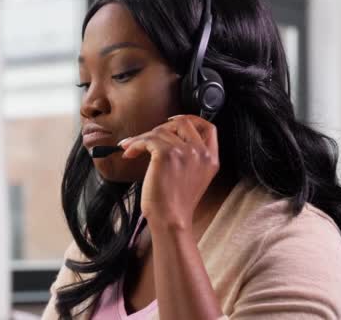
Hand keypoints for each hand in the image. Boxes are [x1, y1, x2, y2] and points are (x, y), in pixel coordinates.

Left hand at [119, 114, 219, 230]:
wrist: (171, 220)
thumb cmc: (175, 204)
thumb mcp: (194, 177)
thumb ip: (190, 157)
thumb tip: (167, 137)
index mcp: (210, 159)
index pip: (208, 127)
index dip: (191, 119)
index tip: (173, 122)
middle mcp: (201, 153)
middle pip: (183, 123)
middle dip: (161, 127)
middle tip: (147, 138)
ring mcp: (185, 152)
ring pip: (160, 131)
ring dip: (141, 138)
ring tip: (131, 149)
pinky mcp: (167, 154)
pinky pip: (147, 139)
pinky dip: (135, 144)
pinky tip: (129, 153)